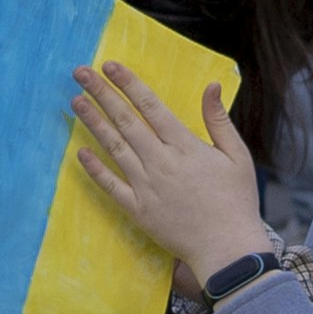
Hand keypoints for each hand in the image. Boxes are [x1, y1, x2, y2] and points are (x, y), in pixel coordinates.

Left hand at [68, 62, 269, 278]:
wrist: (227, 248)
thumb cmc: (236, 201)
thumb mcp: (237, 155)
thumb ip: (218, 119)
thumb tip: (212, 85)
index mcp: (185, 146)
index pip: (150, 105)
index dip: (128, 83)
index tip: (110, 65)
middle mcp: (161, 162)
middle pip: (125, 120)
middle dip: (102, 93)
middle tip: (80, 73)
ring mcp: (147, 186)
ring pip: (114, 148)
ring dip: (93, 123)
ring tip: (76, 102)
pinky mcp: (139, 210)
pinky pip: (111, 186)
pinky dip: (95, 169)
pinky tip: (80, 152)